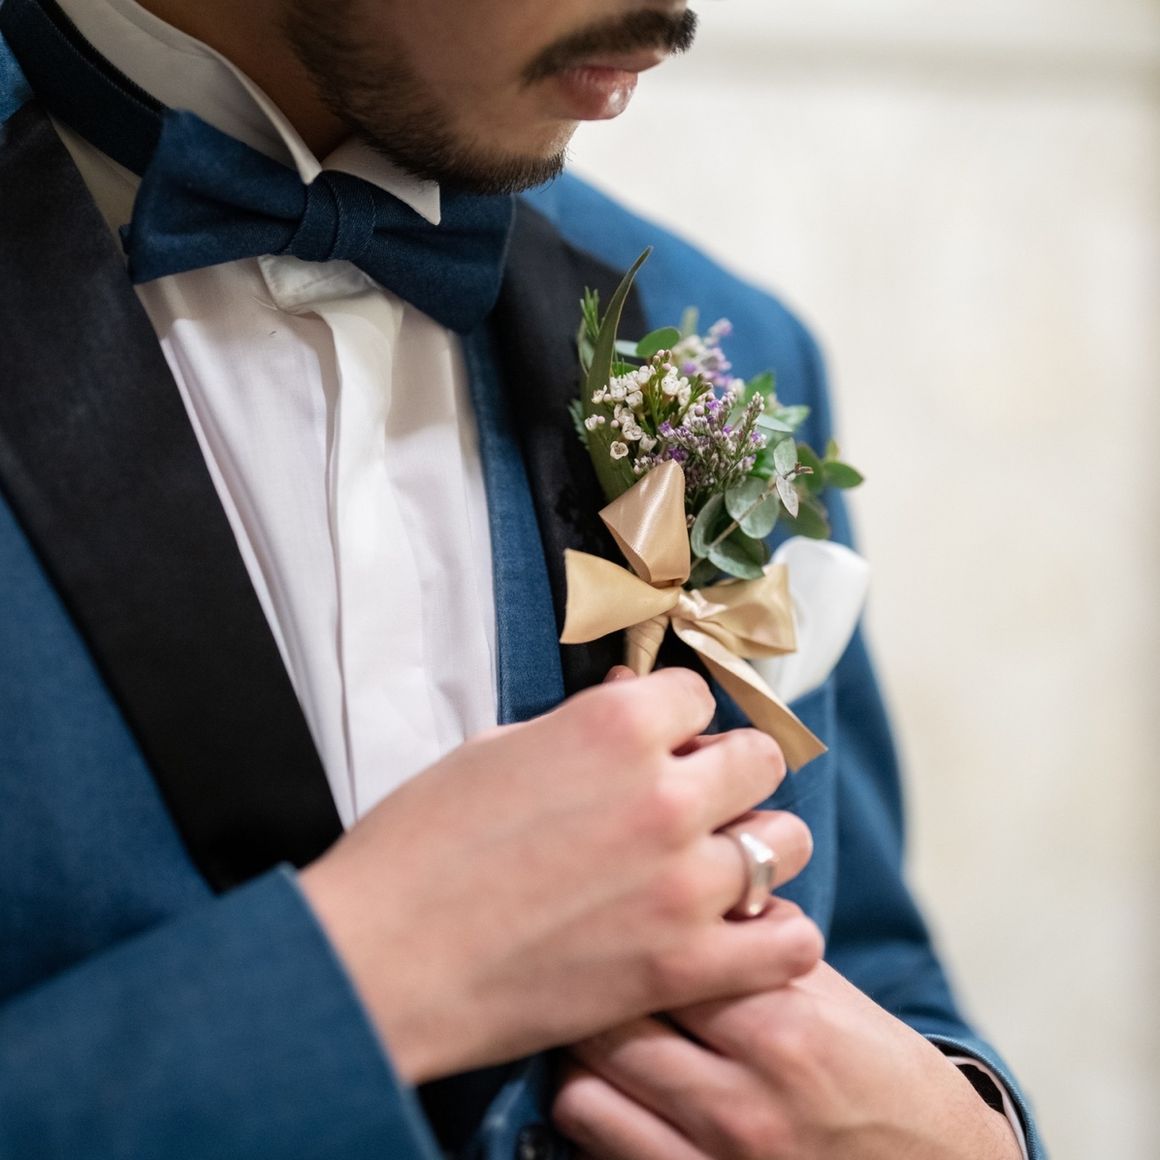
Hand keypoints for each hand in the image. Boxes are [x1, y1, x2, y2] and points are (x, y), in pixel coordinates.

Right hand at [299, 667, 820, 1083]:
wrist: (382, 957)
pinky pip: (789, 940)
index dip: (674, 718)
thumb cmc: (421, 844)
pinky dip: (774, 933)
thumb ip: (585, 730)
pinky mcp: (682, 965)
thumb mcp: (499, 748)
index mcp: (614, 725)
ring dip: (756, 846)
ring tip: (716, 866)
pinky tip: (736, 930)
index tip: (658, 743)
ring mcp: (681, 884)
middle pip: (759, 758)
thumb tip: (635, 718)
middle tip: (693, 801)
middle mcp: (664, 794)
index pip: (697, 693)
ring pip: (785, 842)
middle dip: (728, 772)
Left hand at [555, 960, 1022, 1159]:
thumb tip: (695, 887)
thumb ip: (758, 945)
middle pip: (609, 1021)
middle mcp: (744, 1100)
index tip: (608, 914)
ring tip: (596, 1032)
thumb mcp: (835, 998)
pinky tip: (613, 1089)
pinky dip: (593, 1113)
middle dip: (588, 987)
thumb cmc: (885, 1081)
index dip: (624, 930)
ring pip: (582, 1091)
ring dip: (579, 1055)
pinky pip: (599, 1149)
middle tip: (586, 966)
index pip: (661, 957)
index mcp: (782, 1027)